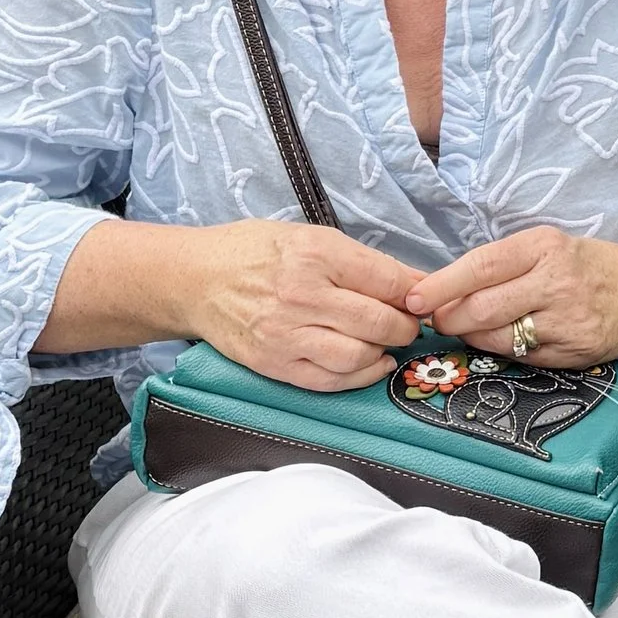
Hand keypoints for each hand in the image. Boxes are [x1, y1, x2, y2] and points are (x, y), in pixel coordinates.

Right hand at [182, 220, 421, 389]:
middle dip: (406, 326)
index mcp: (314, 255)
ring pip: (359, 356)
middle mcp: (301, 296)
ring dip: (384, 352)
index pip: (388, 281)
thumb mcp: (310, 237)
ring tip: (386, 342)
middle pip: (380, 322)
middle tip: (407, 323)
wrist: (196, 280)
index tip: (422, 299)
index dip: (416, 294)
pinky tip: (370, 363)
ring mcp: (286, 334)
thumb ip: (363, 262)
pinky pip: (331, 381)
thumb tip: (417, 282)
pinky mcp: (275, 364)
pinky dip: (360, 376)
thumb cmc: (255, 252)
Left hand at [401, 227, 617, 367]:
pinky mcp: (572, 352)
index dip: (440, 286)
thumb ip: (501, 264)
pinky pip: (520, 356)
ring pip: (497, 337)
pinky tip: (499, 340)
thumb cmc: (585, 266)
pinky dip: (500, 350)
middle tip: (436, 319)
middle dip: (449, 317)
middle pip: (482, 307)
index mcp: (544, 247)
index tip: (412, 299)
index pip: (480, 267)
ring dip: (470, 336)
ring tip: (466, 328)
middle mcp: (555, 283)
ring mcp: (565, 321)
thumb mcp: (547, 246)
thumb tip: (445, 288)